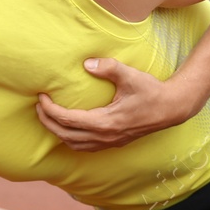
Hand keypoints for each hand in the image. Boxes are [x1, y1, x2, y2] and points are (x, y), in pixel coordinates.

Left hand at [36, 58, 198, 150]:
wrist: (171, 108)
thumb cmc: (151, 91)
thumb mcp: (130, 76)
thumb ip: (109, 67)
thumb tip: (87, 63)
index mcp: (106, 122)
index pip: (68, 120)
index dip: (50, 110)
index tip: (41, 97)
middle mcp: (105, 136)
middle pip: (66, 135)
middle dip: (48, 122)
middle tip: (39, 106)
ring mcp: (110, 142)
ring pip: (74, 144)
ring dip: (58, 132)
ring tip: (49, 116)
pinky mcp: (114, 142)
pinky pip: (85, 146)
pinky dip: (71, 139)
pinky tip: (68, 128)